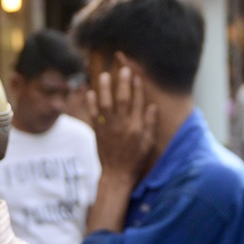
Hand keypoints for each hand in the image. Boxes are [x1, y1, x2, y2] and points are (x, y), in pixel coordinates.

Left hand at [83, 62, 160, 181]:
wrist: (117, 175)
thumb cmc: (135, 159)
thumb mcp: (148, 144)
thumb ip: (151, 124)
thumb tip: (152, 105)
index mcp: (136, 127)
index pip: (138, 103)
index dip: (137, 88)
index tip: (136, 75)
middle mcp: (122, 126)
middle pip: (122, 100)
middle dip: (123, 83)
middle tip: (123, 69)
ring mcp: (109, 128)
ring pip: (106, 105)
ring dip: (105, 89)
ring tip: (104, 75)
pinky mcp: (98, 132)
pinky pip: (94, 115)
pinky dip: (91, 103)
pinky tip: (91, 92)